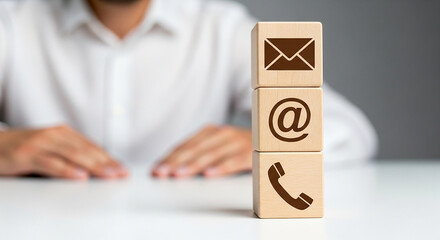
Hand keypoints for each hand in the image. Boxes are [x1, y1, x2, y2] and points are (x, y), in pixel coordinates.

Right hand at [0, 125, 127, 179]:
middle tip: (122, 173)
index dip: (109, 158)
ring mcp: (40, 143)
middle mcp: (54, 134)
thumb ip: (68, 156)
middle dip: (107, 163)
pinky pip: (50, 163)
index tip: (123, 169)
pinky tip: (80, 176)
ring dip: (94, 166)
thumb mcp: (49, 149)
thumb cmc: (22, 150)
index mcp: (63, 133)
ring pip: (73, 155)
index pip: (92, 147)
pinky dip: (67, 170)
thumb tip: (94, 171)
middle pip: (86, 150)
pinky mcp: (26, 154)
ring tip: (109, 175)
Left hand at [152, 125, 251, 177]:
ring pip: (211, 154)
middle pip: (194, 149)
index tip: (156, 169)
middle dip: (176, 162)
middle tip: (162, 173)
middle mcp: (221, 133)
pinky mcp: (250, 152)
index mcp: (210, 132)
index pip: (185, 146)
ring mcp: (236, 141)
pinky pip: (234, 160)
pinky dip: (221, 167)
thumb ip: (198, 154)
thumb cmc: (239, 147)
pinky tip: (210, 174)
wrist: (270, 138)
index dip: (169, 158)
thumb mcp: (217, 146)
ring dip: (194, 165)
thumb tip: (172, 167)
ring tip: (179, 174)